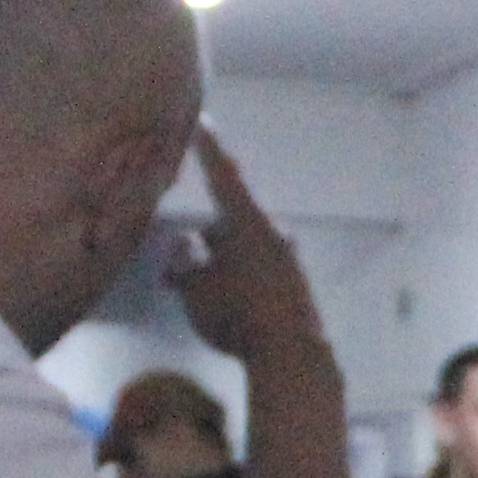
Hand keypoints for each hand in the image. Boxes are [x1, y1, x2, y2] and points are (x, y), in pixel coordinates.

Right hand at [167, 129, 325, 369]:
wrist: (292, 355)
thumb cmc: (236, 315)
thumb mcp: (196, 289)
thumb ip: (184, 264)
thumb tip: (182, 250)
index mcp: (248, 223)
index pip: (223, 176)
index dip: (208, 150)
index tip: (202, 122)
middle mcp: (273, 235)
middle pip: (230, 224)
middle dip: (205, 240)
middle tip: (185, 260)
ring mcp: (289, 263)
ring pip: (242, 253)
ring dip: (219, 266)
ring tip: (199, 293)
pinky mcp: (295, 289)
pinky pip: (256, 277)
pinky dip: (236, 285)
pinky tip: (224, 310)